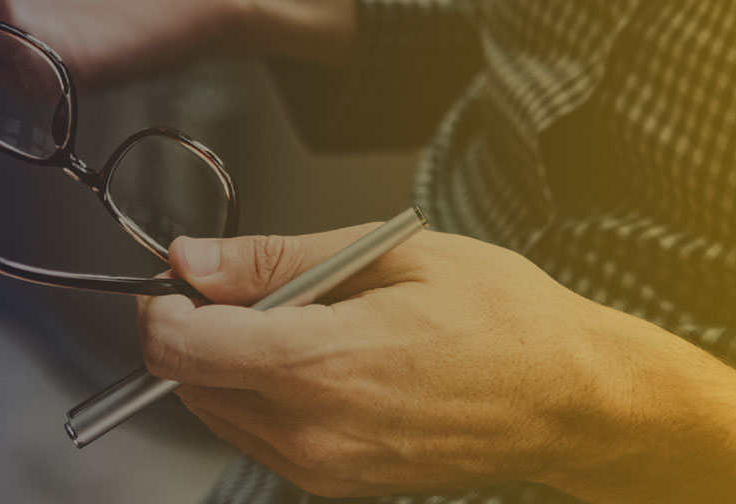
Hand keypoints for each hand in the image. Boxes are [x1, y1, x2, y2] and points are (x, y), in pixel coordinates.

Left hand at [137, 225, 735, 501]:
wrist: (569, 398)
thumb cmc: (502, 319)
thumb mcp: (390, 255)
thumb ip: (276, 259)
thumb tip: (194, 260)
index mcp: (322, 363)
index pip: (182, 346)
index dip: (166, 304)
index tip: (186, 278)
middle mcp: (313, 430)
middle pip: (188, 382)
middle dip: (196, 329)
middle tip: (251, 286)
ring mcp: (325, 468)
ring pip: (219, 412)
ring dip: (229, 363)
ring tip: (304, 320)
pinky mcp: (339, 484)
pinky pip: (261, 437)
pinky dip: (263, 394)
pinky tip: (322, 359)